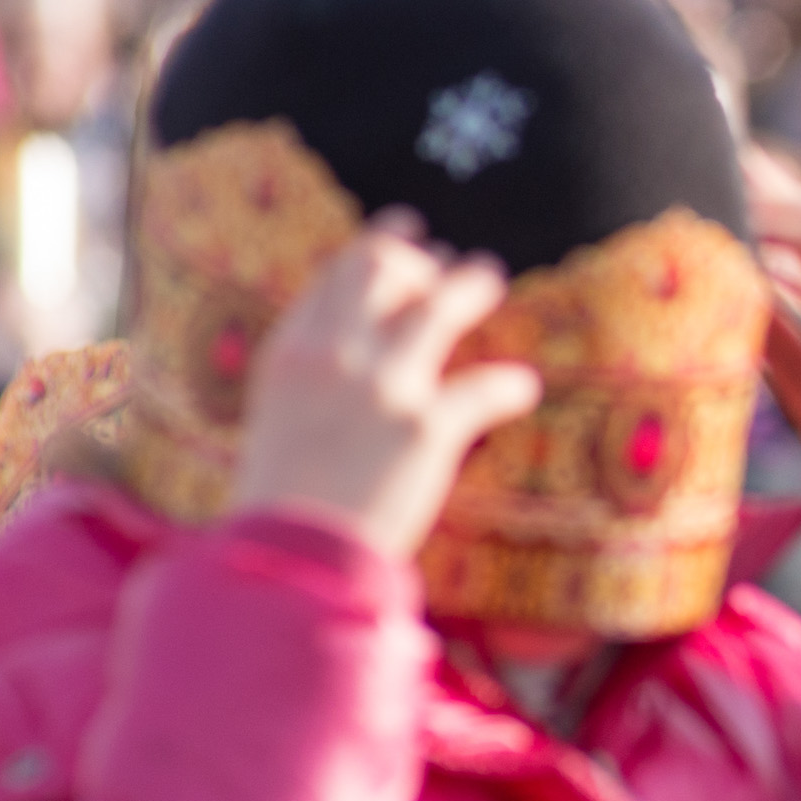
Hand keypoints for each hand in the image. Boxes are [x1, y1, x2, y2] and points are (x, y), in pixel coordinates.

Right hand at [229, 220, 542, 565]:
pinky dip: (509, 385)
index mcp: (289, 355)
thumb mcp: (277, 422)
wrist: (286, 560)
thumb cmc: (280, 504)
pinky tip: (523, 388)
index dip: (373, 249)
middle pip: (381, 267)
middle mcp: (333, 357)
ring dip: (470, 286)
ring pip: (439, 306)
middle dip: (416, 257)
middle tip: (444, 259)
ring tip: (488, 277)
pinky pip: (486, 386)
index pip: (335, 276)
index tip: (401, 240)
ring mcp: (381, 387)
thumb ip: (309, 381)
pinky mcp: (426, 427)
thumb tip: (349, 354)